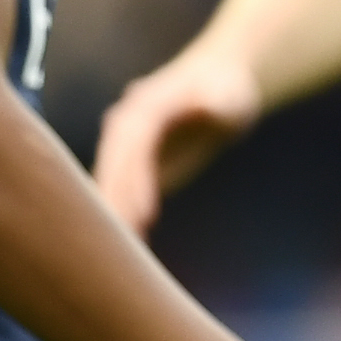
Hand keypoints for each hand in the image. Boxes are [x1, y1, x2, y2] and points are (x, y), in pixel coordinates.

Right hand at [91, 46, 261, 233]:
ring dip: (113, 216)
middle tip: (124, 246)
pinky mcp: (129, 161)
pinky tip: (129, 247)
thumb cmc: (225, 89)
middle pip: (115, 166)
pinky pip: (119, 190)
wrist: (213, 83)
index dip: (137, 176)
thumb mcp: (230, 94)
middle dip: (118, 204)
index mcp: (148, 105)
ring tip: (120, 258)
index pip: (136, 142)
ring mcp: (123, 143)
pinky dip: (120, 215)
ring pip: (110, 182)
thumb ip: (219, 101)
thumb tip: (210, 104)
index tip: (145, 212)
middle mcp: (127, 124)